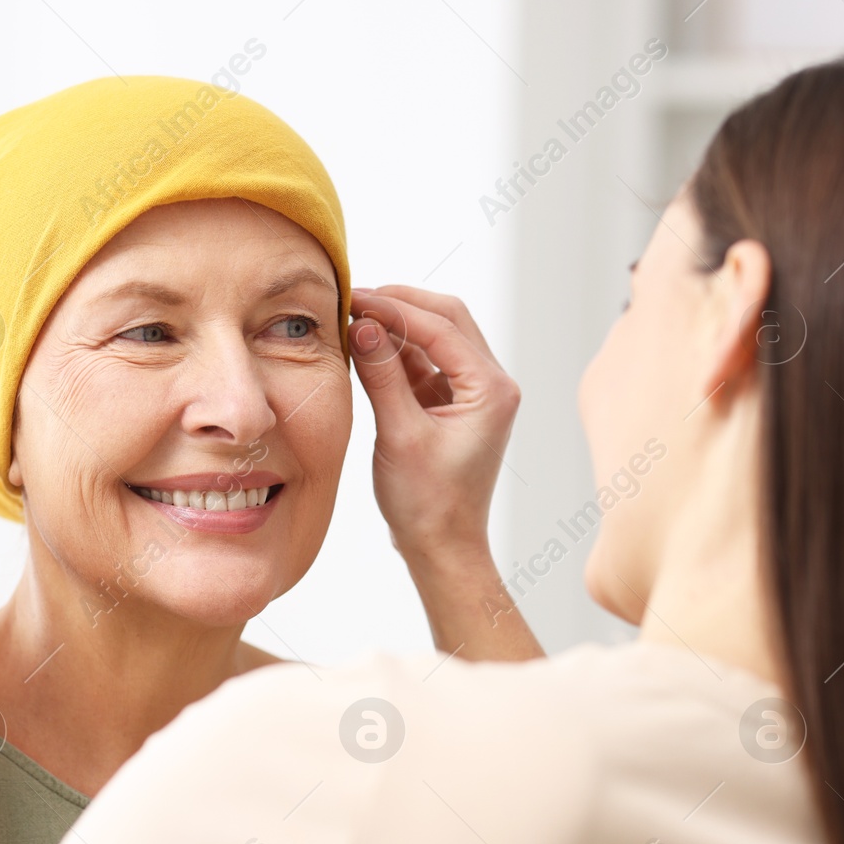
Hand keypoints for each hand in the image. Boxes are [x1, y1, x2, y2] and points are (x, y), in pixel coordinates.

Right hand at [348, 286, 541, 659]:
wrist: (442, 547)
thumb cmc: (427, 503)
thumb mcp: (399, 434)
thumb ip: (382, 375)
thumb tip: (362, 324)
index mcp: (491, 389)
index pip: (440, 326)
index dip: (394, 306)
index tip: (352, 296)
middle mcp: (491, 384)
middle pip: (446, 319)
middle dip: (399, 304)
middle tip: (352, 298)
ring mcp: (473, 393)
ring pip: (435, 338)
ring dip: (396, 327)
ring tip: (352, 320)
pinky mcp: (453, 404)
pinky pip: (424, 364)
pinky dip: (395, 353)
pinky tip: (364, 348)